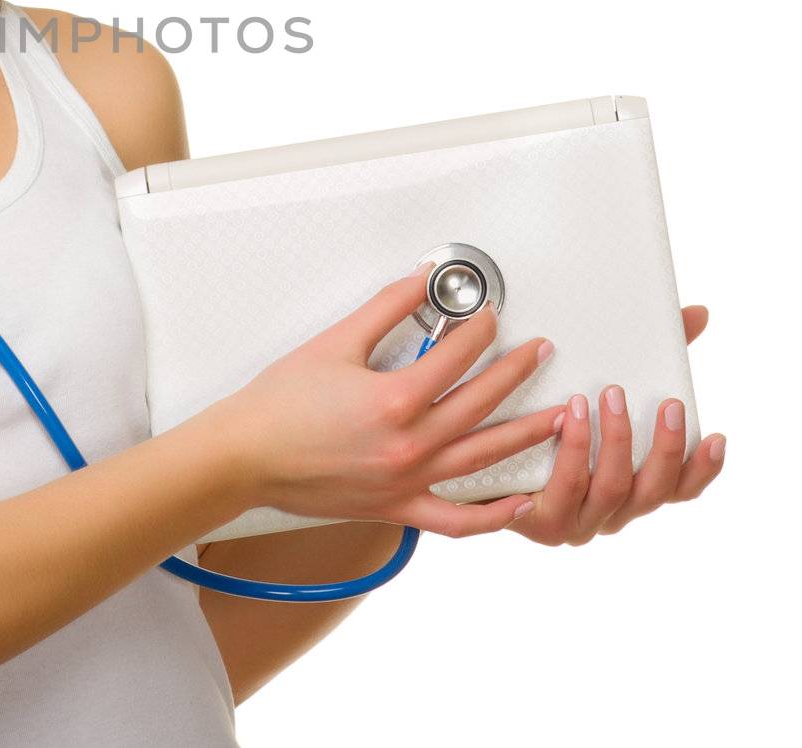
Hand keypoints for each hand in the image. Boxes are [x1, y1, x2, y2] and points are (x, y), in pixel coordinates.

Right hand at [218, 264, 562, 538]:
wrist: (245, 457)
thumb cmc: (278, 405)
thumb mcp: (333, 343)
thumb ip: (384, 309)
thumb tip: (419, 281)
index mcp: (394, 400)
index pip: (456, 357)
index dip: (480, 331)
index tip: (492, 317)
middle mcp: (409, 445)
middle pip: (481, 403)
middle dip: (517, 372)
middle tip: (540, 352)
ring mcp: (407, 481)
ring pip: (482, 459)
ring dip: (524, 436)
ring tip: (556, 417)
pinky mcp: (397, 508)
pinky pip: (455, 520)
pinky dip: (492, 516)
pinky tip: (519, 502)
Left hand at [502, 304, 724, 544]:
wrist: (469, 461)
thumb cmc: (544, 419)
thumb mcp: (597, 386)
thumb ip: (648, 355)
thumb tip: (696, 314)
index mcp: (629, 485)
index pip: (680, 487)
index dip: (702, 466)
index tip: (716, 436)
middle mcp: (609, 509)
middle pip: (651, 491)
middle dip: (660, 447)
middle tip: (658, 402)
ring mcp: (575, 519)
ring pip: (608, 491)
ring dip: (609, 444)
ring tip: (598, 399)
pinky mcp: (536, 520)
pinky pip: (559, 492)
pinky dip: (568, 455)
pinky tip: (566, 420)